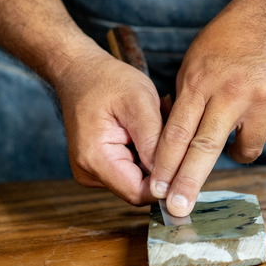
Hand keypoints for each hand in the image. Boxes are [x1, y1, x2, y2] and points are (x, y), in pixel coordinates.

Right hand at [54, 50, 163, 204]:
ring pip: (140, 176)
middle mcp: (90, 172)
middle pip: (141, 186)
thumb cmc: (107, 81)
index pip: (138, 193)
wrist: (80, 71)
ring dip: (156, 152)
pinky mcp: (101, 165)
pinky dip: (146, 149)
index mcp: (95, 159)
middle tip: (168, 123)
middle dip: (163, 160)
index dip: (166, 182)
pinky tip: (148, 125)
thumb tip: (169, 179)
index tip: (185, 158)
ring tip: (157, 118)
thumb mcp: (139, 103)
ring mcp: (94, 170)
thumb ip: (154, 142)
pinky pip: (133, 167)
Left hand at [150, 3, 265, 216]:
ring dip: (238, 152)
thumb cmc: (230, 38)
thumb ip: (187, 99)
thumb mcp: (196, 60)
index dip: (165, 165)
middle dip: (189, 183)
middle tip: (178, 211)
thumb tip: (174, 144)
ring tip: (236, 135)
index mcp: (201, 79)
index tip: (156, 192)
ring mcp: (264, 96)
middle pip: (205, 147)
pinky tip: (262, 113)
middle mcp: (231, 90)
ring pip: (248, 149)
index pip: (178, 131)